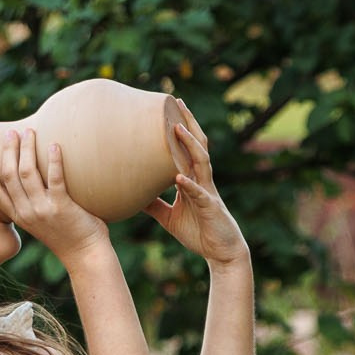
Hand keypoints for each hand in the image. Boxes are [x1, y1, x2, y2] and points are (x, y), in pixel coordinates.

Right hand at [0, 127, 108, 263]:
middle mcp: (27, 213)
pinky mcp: (61, 207)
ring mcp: (43, 210)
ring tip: (30, 132)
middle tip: (12, 133)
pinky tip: (54, 145)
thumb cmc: (67, 235)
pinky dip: (53, 160)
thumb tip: (31, 178)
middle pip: (10, 175)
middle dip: (9, 151)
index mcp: (19, 217)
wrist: (85, 255)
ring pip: (27, 173)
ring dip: (27, 148)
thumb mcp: (40, 223)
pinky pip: (55, 178)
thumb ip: (32, 205)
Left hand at [142, 102, 247, 267]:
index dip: (179, 128)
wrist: (221, 252)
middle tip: (177, 102)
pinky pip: (199, 194)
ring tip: (177, 127)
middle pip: (197, 144)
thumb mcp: (169, 217)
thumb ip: (154, 205)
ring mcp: (208, 192)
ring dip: (189, 144)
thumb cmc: (198, 232)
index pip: (186, 148)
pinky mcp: (210, 208)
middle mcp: (202, 180)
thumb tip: (133, 197)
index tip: (167, 109)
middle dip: (188, 122)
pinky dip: (189, 185)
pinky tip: (179, 177)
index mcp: (193, 179)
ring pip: (201, 161)